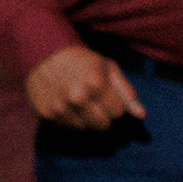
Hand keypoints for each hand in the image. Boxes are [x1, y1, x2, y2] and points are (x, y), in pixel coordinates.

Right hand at [25, 44, 146, 129]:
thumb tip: (141, 115)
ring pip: (86, 128)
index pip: (118, 112)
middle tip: (94, 101)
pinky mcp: (46, 114)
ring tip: (79, 102)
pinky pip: (68, 127)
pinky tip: (67, 105)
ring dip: (86, 119)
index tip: (104, 93)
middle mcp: (77, 98)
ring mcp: (60, 107)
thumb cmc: (81, 61)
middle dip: (103, 115)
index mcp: (95, 84)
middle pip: (103, 125)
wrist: (41, 53)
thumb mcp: (107, 68)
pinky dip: (70, 119)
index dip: (114, 103)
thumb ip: (126, 91)